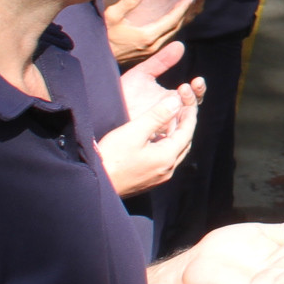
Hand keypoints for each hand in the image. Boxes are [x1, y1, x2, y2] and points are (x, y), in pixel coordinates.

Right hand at [97, 49, 200, 195]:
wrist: (93, 183)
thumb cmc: (111, 157)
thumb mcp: (134, 131)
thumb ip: (157, 116)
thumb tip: (176, 102)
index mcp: (167, 157)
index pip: (187, 131)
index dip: (190, 114)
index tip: (189, 100)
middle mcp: (167, 170)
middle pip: (185, 142)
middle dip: (186, 124)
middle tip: (183, 108)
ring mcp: (158, 178)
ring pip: (175, 152)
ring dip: (176, 135)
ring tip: (172, 120)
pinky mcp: (148, 180)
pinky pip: (165, 160)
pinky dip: (167, 145)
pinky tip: (157, 138)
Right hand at [103, 0, 200, 66]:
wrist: (96, 55)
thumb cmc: (102, 33)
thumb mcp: (111, 16)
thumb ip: (126, 3)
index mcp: (147, 36)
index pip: (172, 20)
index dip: (183, 7)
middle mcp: (153, 45)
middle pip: (176, 26)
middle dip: (187, 11)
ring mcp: (151, 49)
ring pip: (173, 32)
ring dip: (182, 18)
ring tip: (189, 4)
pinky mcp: (149, 50)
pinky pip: (167, 35)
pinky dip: (174, 24)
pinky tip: (175, 16)